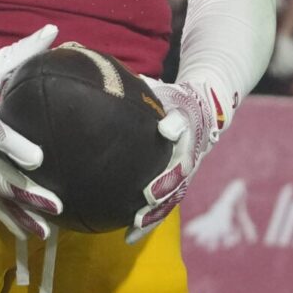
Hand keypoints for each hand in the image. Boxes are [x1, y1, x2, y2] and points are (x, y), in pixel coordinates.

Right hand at [0, 26, 64, 239]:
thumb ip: (26, 51)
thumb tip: (56, 30)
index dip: (14, 146)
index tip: (37, 158)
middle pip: (0, 174)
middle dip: (27, 192)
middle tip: (55, 204)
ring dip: (20, 214)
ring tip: (45, 233)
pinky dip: (7, 218)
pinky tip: (26, 235)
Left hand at [130, 73, 231, 244]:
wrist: (209, 109)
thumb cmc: (175, 95)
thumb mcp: (160, 85)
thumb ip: (133, 80)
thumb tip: (83, 54)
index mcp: (187, 120)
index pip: (185, 121)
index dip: (179, 124)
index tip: (169, 127)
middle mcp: (189, 149)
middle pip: (181, 167)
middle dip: (166, 181)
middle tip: (148, 193)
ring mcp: (187, 170)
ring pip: (174, 194)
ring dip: (156, 211)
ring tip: (134, 228)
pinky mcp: (179, 185)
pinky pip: (164, 206)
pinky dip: (149, 223)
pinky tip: (126, 239)